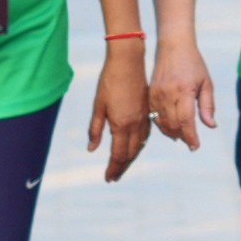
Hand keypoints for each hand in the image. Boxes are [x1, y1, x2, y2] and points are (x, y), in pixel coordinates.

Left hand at [88, 42, 153, 180]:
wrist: (128, 62)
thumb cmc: (109, 81)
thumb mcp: (98, 106)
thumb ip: (96, 129)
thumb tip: (92, 149)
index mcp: (121, 125)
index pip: (118, 154)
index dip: (113, 168)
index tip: (108, 178)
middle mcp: (135, 125)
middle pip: (130, 154)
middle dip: (121, 167)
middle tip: (114, 177)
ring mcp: (143, 118)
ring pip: (139, 146)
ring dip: (131, 158)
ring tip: (123, 166)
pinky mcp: (147, 111)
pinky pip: (145, 135)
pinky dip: (139, 146)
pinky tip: (135, 148)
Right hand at [150, 38, 215, 151]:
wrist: (173, 46)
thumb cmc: (193, 63)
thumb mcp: (206, 83)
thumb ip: (208, 106)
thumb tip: (211, 126)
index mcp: (184, 91)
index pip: (186, 121)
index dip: (191, 137)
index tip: (196, 146)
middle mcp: (168, 94)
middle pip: (173, 125)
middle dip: (183, 136)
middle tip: (191, 142)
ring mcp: (156, 94)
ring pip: (162, 122)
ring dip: (172, 132)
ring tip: (182, 136)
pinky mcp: (150, 94)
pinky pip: (154, 115)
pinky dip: (162, 124)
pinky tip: (170, 126)